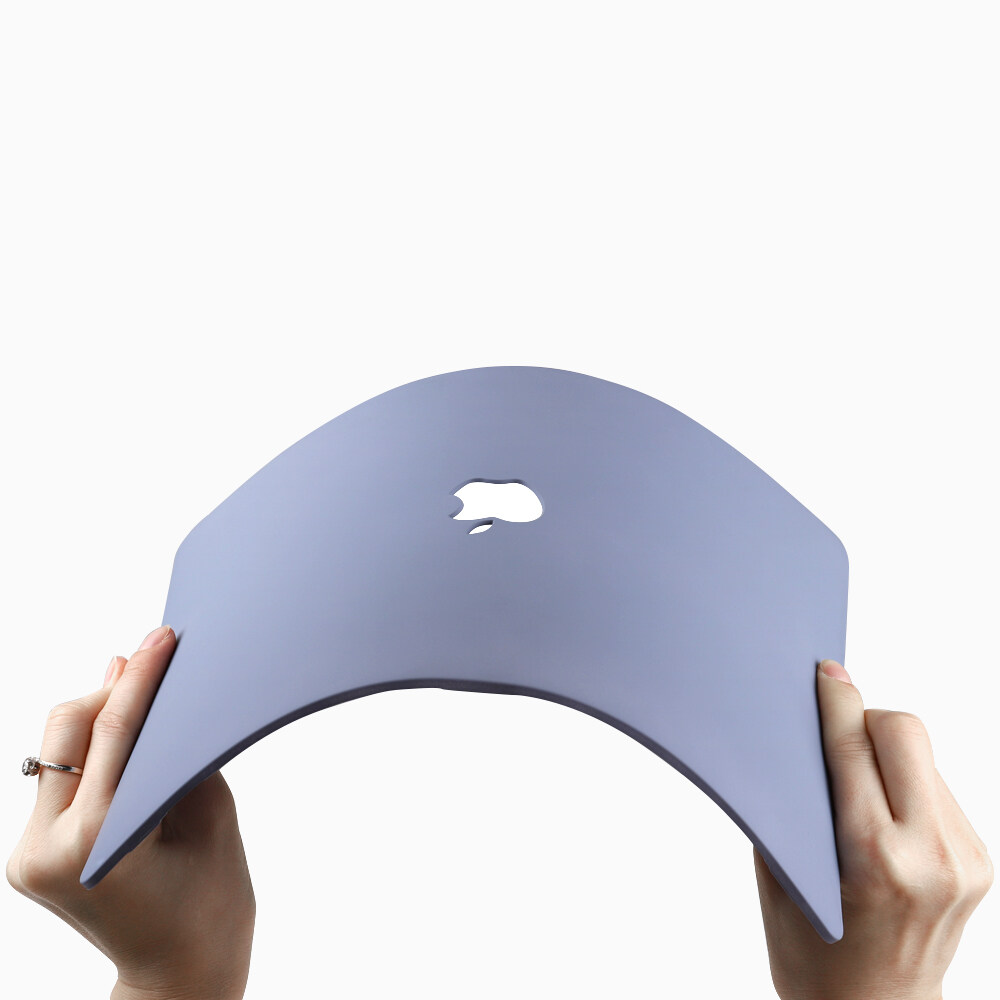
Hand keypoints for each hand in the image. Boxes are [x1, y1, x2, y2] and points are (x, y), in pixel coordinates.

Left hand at [7, 626, 255, 999]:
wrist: (179, 971)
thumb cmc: (213, 898)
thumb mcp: (209, 811)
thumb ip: (175, 749)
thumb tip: (151, 692)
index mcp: (96, 844)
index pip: (115, 732)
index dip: (143, 676)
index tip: (162, 635)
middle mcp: (44, 848)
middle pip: (64, 728)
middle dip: (111, 688)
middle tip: (156, 658)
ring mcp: (27, 855)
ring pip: (53, 748)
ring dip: (97, 715)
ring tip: (140, 690)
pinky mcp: (28, 856)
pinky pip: (58, 778)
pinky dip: (90, 749)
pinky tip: (121, 733)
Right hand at [753, 659, 992, 999]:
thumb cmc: (812, 953)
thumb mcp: (780, 877)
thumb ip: (793, 805)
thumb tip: (801, 736)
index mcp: (872, 859)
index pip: (853, 750)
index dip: (836, 702)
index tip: (826, 672)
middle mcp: (930, 854)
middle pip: (905, 733)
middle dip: (866, 719)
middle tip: (835, 737)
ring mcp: (964, 859)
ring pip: (925, 756)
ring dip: (887, 754)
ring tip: (858, 793)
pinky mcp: (980, 862)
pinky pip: (940, 789)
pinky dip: (907, 785)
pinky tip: (886, 819)